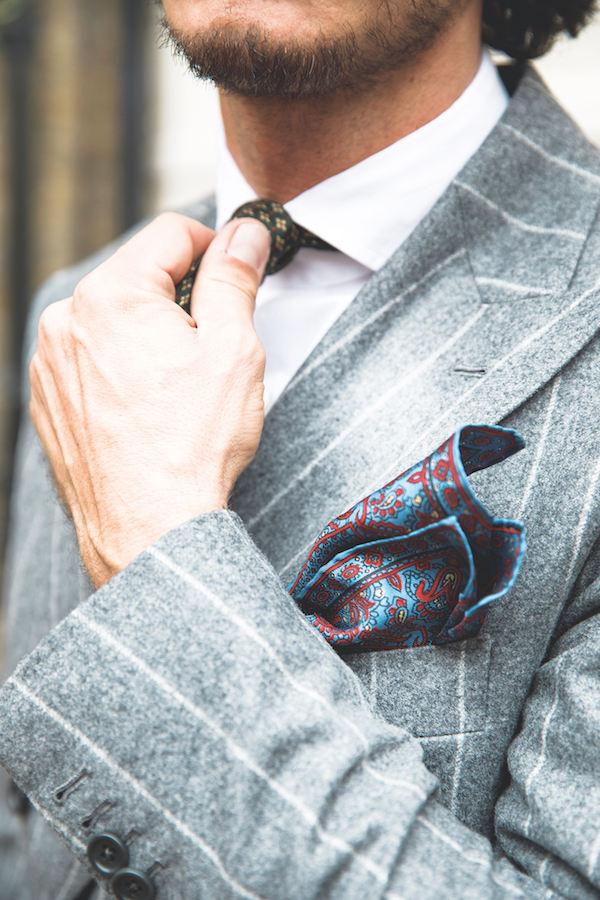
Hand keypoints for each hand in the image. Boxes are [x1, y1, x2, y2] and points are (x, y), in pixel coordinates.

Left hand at [29, 213, 270, 587]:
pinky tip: (147, 410)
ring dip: (148, 335)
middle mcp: (66, 321)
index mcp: (110, 295)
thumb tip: (244, 234)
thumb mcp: (232, 350)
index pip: (170, 234)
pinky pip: (90, 359)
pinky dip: (120, 369)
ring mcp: (50, 363)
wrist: (149, 530)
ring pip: (112, 319)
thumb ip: (234, 278)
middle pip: (138, 277)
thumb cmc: (192, 446)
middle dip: (180, 300)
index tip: (236, 278)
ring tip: (176, 390)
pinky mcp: (48, 400)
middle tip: (210, 352)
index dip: (215, 248)